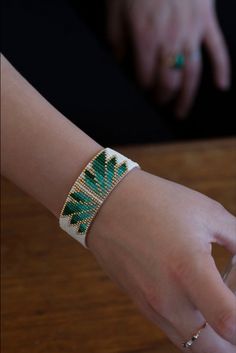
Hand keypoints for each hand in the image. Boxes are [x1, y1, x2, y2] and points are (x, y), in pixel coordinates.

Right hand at [87, 168, 235, 351]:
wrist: (106, 203)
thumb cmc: (157, 202)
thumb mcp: (206, 212)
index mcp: (188, 268)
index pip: (229, 321)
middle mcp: (167, 296)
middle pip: (213, 348)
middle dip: (233, 339)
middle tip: (235, 315)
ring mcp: (149, 303)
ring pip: (191, 344)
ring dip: (212, 337)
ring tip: (219, 310)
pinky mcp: (139, 303)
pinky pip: (172, 330)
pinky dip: (191, 328)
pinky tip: (195, 302)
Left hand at [107, 0, 229, 116]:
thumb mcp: (115, 9)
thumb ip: (116, 40)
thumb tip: (120, 61)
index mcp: (145, 37)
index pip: (146, 77)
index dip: (144, 89)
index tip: (142, 92)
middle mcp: (170, 39)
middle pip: (169, 81)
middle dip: (163, 98)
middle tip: (159, 104)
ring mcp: (191, 32)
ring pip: (192, 73)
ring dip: (187, 97)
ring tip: (181, 112)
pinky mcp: (207, 22)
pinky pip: (217, 50)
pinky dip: (221, 69)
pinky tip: (221, 86)